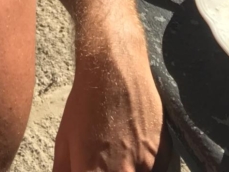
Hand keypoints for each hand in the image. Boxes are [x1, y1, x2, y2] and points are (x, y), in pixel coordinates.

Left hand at [53, 32, 163, 170]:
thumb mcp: (64, 142)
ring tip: (119, 153)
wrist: (116, 67)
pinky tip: (134, 154)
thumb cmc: (86, 102)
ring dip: (129, 170)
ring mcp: (148, 165)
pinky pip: (157, 171)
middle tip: (106, 164)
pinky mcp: (165, 153)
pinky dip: (146, 168)